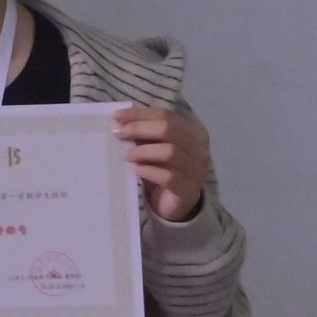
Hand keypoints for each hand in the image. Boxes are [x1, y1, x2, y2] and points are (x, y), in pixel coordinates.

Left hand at [115, 104, 211, 222]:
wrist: (176, 203)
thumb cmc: (163, 167)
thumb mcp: (155, 146)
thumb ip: (145, 133)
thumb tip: (119, 120)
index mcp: (192, 132)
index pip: (165, 115)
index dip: (140, 114)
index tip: (117, 116)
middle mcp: (199, 149)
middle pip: (168, 129)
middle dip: (139, 128)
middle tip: (118, 133)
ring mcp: (197, 170)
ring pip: (170, 152)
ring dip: (144, 151)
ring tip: (127, 155)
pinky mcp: (189, 190)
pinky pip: (169, 177)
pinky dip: (150, 171)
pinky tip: (137, 170)